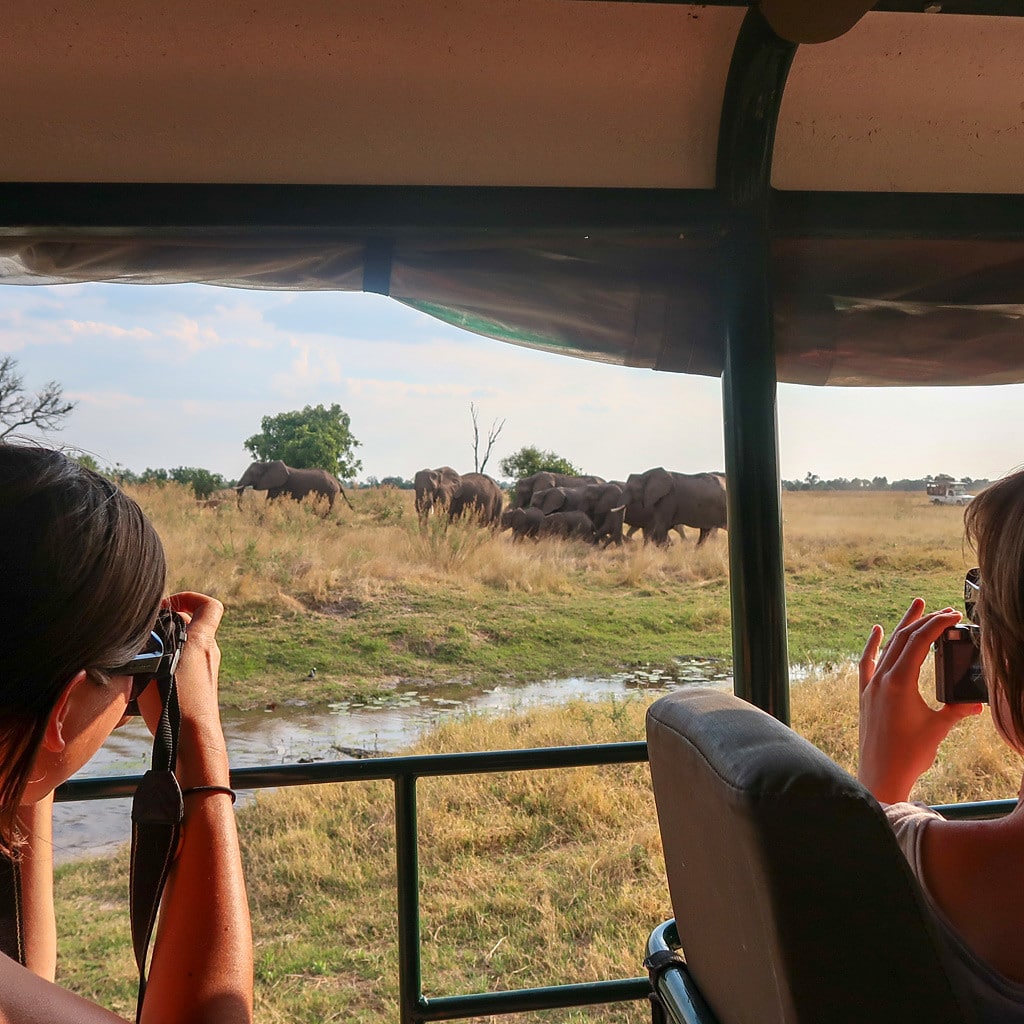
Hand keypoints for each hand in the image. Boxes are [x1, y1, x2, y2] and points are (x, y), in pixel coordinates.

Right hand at [135, 592, 223, 736]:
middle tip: (144, 634)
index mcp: (202, 640)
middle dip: (167, 626)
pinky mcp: (198, 691)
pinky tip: (143, 682)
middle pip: (191, 627)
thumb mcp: (160, 663)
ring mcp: (205, 673)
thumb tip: (140, 631)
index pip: (210, 606)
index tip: (167, 605)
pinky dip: (164, 670)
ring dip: (163, 650)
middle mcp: (208, 654)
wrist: (192, 740)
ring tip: (140, 659)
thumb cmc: (177, 702)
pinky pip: (181, 671)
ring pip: (183, 650)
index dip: (190, 598)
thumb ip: (152, 642)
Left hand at [858, 598, 982, 803]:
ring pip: (887, 647)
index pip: (918, 643)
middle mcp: (882, 679)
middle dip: (923, 621)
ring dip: (902, 626)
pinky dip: (873, 645)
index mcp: (899, 682)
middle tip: (942, 609)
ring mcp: (871, 685)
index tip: (952, 615)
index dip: (936, 625)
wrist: (880, 774)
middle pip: (903, 639)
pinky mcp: (865, 694)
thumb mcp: (938, 728)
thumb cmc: (910, 754)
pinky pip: (867, 663)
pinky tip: (876, 630)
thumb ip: (957, 710)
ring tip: (916, 606)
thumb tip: (977, 702)